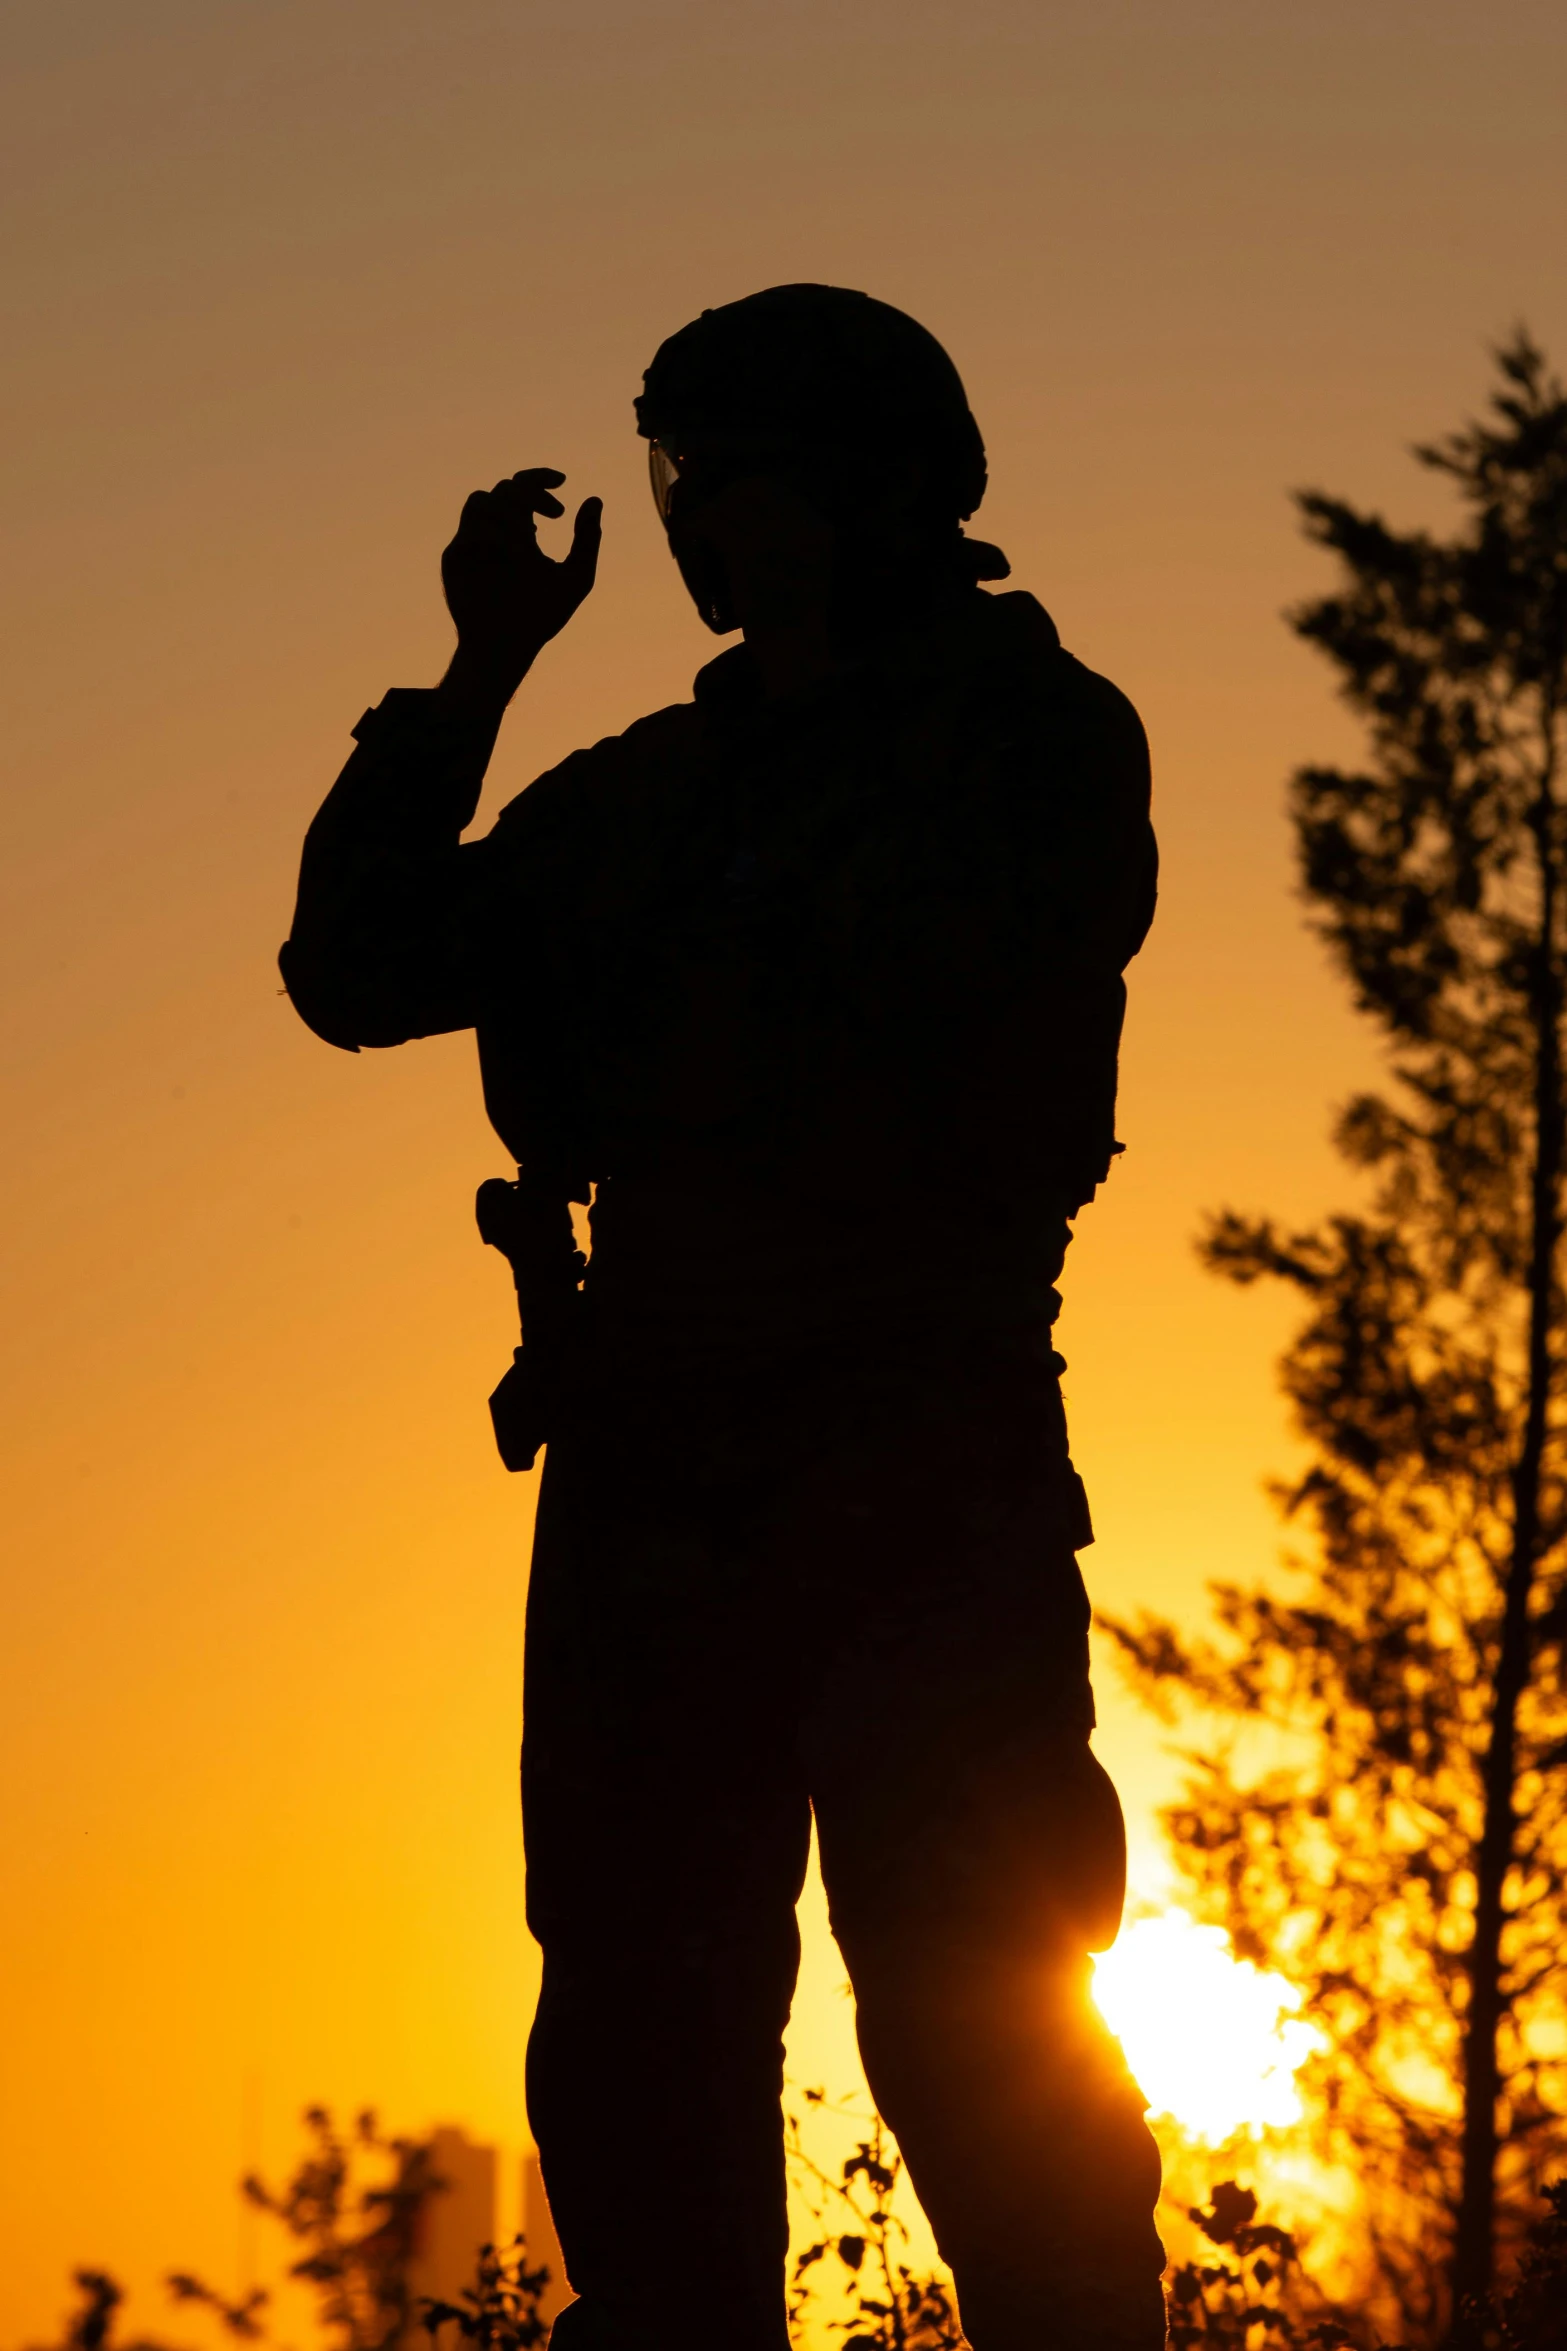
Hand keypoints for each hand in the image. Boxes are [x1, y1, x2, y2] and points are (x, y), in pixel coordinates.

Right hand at [439, 468, 601, 709]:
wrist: (510, 647)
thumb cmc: (541, 616)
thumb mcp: (576, 577)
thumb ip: (587, 540)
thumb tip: (595, 499)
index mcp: (519, 533)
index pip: (522, 488)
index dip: (539, 477)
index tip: (563, 482)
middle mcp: (493, 534)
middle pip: (505, 488)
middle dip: (532, 494)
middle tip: (556, 516)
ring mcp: (471, 543)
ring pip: (481, 499)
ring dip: (511, 513)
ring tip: (531, 540)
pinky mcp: (455, 558)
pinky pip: (470, 531)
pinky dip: (495, 536)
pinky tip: (514, 554)